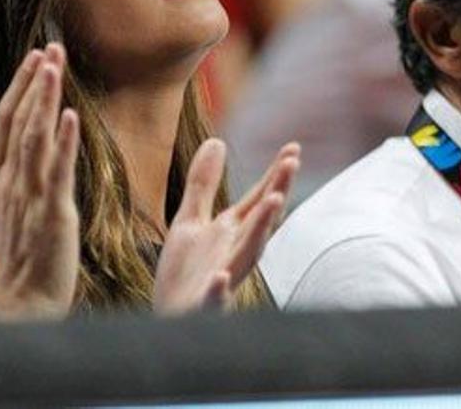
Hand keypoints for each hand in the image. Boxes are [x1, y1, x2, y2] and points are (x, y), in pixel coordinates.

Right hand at [0, 44, 79, 321]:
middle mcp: (9, 180)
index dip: (21, 87)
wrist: (14, 300)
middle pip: (19, 120)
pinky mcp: (51, 213)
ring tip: (54, 65)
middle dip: (34, 82)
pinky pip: (55, 172)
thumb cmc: (8, 256)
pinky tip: (69, 116)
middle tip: (49, 47)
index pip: (7, 120)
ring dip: (44, 99)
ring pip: (34, 138)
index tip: (35, 58)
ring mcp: (28, 195)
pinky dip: (61, 143)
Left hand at [153, 139, 298, 313]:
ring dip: (261, 231)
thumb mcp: (190, 220)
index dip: (274, 175)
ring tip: (273, 204)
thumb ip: (203, 184)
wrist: (167, 320)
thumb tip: (217, 141)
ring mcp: (223, 280)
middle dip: (275, 193)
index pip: (257, 201)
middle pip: (260, 222)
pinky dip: (220, 289)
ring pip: (247, 256)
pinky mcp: (204, 306)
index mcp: (230, 233)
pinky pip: (215, 298)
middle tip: (291, 164)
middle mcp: (233, 253)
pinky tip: (222, 278)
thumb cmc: (184, 273)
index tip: (292, 148)